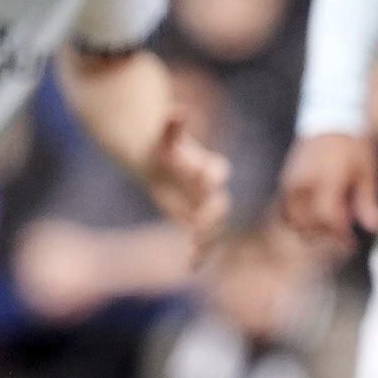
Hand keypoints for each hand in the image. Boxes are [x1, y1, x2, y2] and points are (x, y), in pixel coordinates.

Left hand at [143, 109, 232, 243]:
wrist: (159, 160)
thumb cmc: (162, 145)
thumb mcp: (164, 135)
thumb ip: (173, 126)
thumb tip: (176, 111)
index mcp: (207, 166)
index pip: (216, 173)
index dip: (211, 177)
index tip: (205, 182)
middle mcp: (211, 189)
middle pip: (219, 204)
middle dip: (212, 215)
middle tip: (200, 225)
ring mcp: (204, 207)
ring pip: (213, 226)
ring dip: (207, 239)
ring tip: (196, 251)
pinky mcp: (194, 221)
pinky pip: (201, 239)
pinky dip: (199, 253)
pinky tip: (191, 266)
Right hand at [278, 130, 377, 249]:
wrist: (331, 123)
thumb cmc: (354, 148)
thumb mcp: (368, 172)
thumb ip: (368, 201)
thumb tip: (375, 228)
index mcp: (326, 178)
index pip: (326, 216)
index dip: (339, 235)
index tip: (352, 243)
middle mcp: (304, 183)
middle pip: (307, 224)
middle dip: (327, 235)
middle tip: (346, 236)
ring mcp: (291, 184)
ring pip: (294, 222)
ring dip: (312, 232)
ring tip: (333, 226)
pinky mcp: (285, 184)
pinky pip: (287, 213)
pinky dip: (300, 223)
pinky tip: (319, 220)